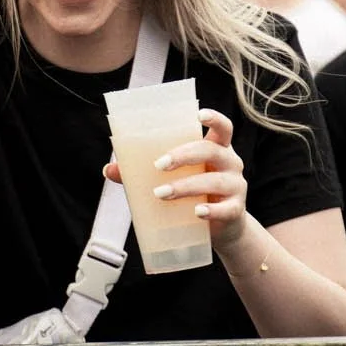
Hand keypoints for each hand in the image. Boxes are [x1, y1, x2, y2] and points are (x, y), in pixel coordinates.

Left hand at [104, 107, 248, 249]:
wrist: (220, 230)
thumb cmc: (194, 195)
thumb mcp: (174, 179)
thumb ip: (144, 172)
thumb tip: (109, 169)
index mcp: (217, 149)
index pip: (223, 128)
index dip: (214, 118)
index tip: (199, 114)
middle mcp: (230, 163)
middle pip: (211, 150)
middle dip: (183, 155)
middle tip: (158, 164)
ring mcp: (236, 186)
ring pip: (214, 181)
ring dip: (186, 186)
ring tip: (161, 194)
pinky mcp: (236, 211)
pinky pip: (225, 209)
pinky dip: (210, 210)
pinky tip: (196, 212)